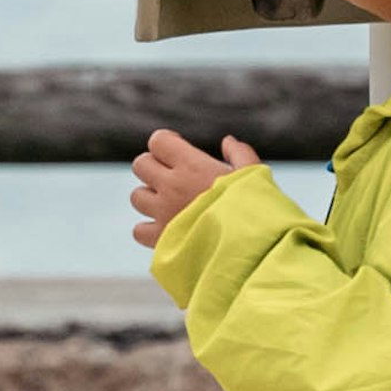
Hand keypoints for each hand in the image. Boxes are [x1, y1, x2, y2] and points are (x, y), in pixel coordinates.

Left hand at [130, 125, 255, 251]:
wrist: (245, 248)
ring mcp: (163, 213)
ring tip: (169, 203)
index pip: (158, 141)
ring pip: (137, 196)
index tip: (178, 151)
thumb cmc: (252, 209)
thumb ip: (240, 154)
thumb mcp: (253, 175)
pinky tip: (166, 229)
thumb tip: (228, 142)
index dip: (167, 142)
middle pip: (141, 165)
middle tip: (172, 176)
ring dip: (150, 197)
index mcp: (191, 165)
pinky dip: (148, 229)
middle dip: (154, 166)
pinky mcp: (160, 240)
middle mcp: (171, 186)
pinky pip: (138, 231)